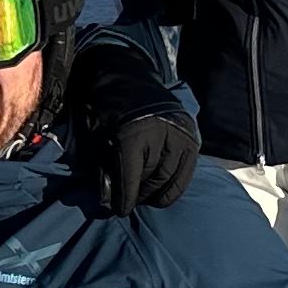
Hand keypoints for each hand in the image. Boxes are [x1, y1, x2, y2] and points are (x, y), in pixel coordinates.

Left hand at [60, 35, 200, 213]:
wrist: (126, 77)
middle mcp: (160, 134)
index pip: (131, 177)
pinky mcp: (191, 136)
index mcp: (132, 133)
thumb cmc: (105, 107)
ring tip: (145, 196)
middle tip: (131, 201)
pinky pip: (186, 171)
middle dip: (140, 195)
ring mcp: (179, 134)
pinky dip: (175, 184)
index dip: (124, 199)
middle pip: (152, 179)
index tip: (120, 210)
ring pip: (170, 178)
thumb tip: (108, 200)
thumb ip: (104, 167)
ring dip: (156, 192)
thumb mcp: (95, 135)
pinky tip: (162, 189)